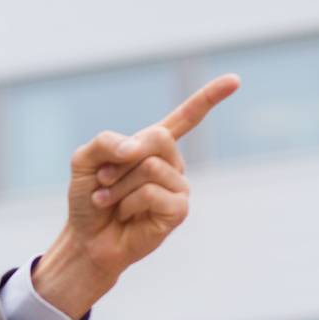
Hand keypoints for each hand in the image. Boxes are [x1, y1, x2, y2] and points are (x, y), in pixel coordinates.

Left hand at [34, 73, 240, 319]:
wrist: (85, 239)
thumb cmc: (88, 199)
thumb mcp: (84, 161)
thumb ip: (105, 142)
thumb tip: (137, 149)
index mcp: (153, 147)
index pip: (187, 117)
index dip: (210, 98)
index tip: (235, 80)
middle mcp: (171, 163)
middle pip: (157, 138)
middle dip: (120, 161)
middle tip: (104, 182)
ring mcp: (178, 186)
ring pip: (150, 168)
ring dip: (118, 186)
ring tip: (110, 201)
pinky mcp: (179, 210)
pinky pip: (153, 193)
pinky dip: (129, 203)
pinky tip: (126, 215)